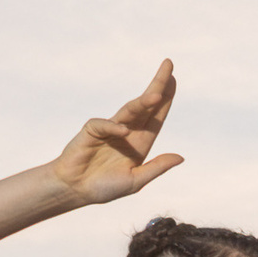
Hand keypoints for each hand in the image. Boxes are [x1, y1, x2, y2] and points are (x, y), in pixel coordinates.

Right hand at [50, 60, 183, 206]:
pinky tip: (124, 130)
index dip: (166, 99)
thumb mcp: (136, 180)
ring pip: (129, 110)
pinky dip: (113, 127)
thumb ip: (157, 168)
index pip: (156, 116)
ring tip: (157, 94)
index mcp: (140, 142)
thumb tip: (181, 157)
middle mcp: (127, 131)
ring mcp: (110, 129)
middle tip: (169, 66)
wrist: (76, 190)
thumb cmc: (105, 187)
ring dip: (143, 102)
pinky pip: (104, 125)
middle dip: (158, 86)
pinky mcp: (91, 130)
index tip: (174, 79)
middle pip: (146, 105)